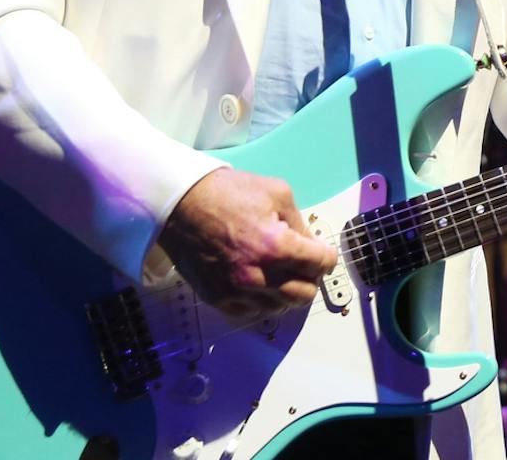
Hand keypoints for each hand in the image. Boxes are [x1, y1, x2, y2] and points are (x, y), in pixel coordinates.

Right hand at [158, 168, 338, 320]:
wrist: (181, 204)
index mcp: (276, 246)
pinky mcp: (218, 299)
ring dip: (285, 291)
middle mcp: (258, 275)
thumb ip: (300, 223)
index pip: (321, 264)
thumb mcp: (277, 193)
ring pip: (280, 307)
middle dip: (309, 278)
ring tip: (278, 271)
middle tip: (302, 264)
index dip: (325, 257)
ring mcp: (236, 291)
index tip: (321, 253)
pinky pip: (252, 312)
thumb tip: (312, 245)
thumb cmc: (228, 193)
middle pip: (304, 294)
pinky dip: (261, 300)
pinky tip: (258, 281)